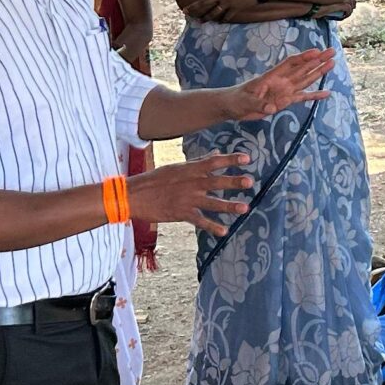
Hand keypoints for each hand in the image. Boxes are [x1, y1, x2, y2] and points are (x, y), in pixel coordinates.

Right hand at [129, 151, 252, 232]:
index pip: (213, 161)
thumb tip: (216, 153)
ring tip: (245, 208)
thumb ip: (198, 162)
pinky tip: (224, 231)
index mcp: (189, 169)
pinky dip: (212, 227)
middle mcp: (190, 183)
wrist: (134, 196)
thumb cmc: (154, 180)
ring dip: (229, 206)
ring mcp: (187, 199)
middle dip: (233, 181)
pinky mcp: (181, 213)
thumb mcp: (176, 167)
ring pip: (212, 202)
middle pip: (216, 181)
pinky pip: (200, 221)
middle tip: (250, 181)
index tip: (247, 158)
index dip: (230, 159)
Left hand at [174, 0, 258, 21]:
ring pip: (213, 13)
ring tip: (199, 21)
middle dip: (193, 7)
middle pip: (204, 2)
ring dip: (205, 18)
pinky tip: (218, 23)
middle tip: (184, 11)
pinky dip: (222, 20)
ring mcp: (227, 3)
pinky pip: (226, 17)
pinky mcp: (234, 9)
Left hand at [227, 49, 333, 120]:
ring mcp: (285, 91)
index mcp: (271, 76)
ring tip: (332, 64)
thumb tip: (271, 108)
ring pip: (305, 80)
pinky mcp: (285, 101)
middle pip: (302, 68)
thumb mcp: (245, 102)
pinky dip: (314, 96)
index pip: (290, 64)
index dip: (303, 58)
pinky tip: (326, 93)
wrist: (234, 106)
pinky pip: (303, 97)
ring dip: (318, 72)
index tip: (316, 52)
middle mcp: (282, 81)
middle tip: (332, 52)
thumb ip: (259, 104)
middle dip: (317, 60)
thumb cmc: (237, 100)